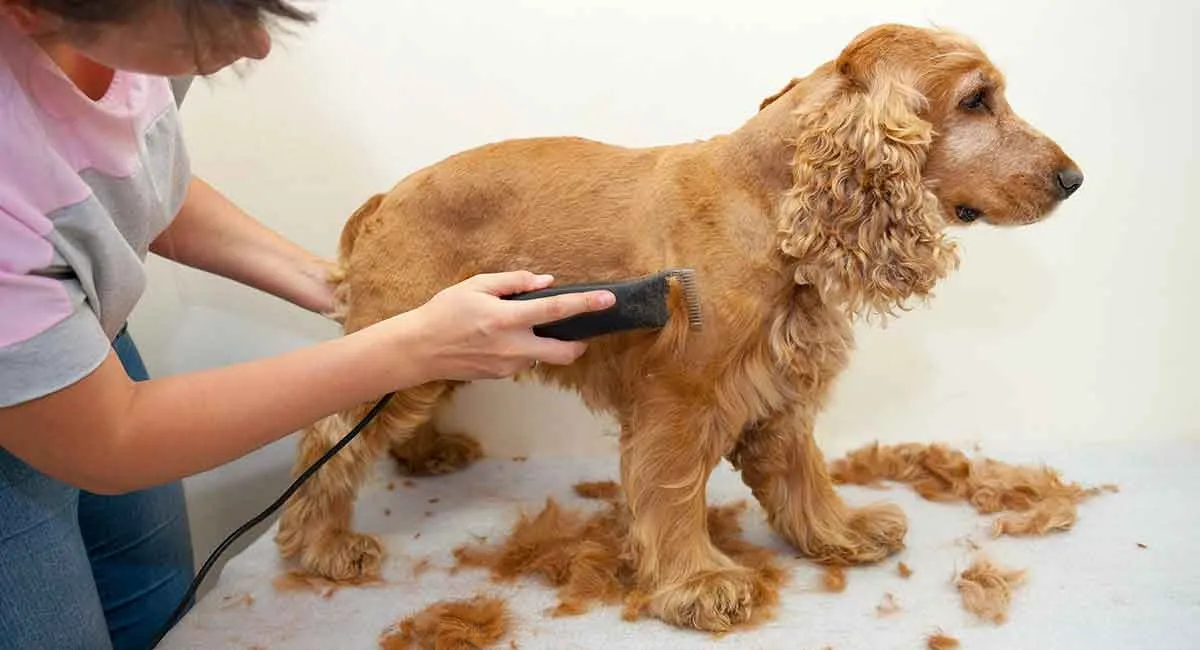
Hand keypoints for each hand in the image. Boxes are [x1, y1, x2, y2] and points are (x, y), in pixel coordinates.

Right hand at [400, 271, 615, 380]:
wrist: (418, 349)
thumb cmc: (444, 313)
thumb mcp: (475, 286)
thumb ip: (513, 282)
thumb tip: (545, 282)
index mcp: (506, 319)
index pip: (555, 311)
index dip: (585, 305)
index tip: (608, 300)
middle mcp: (512, 347)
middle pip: (564, 353)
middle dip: (579, 344)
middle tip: (578, 332)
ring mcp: (508, 366)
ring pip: (542, 357)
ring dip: (543, 343)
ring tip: (518, 327)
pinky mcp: (501, 376)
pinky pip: (523, 361)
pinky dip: (523, 349)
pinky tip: (500, 339)